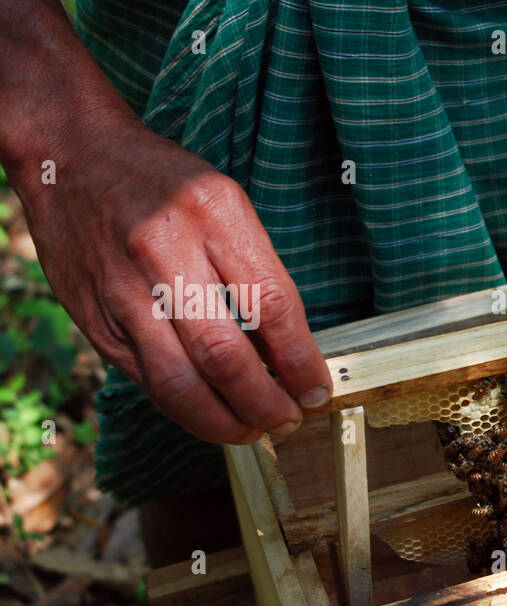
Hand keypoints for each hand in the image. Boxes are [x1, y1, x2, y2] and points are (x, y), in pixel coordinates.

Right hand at [19, 116, 331, 443]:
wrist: (70, 155)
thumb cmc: (162, 183)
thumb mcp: (225, 205)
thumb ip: (256, 273)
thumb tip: (292, 352)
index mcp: (212, 214)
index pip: (271, 305)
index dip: (300, 361)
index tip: (317, 389)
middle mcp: (164, 251)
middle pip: (225, 355)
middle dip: (265, 404)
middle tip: (288, 420)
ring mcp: (122, 289)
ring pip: (179, 383)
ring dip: (224, 422)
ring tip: (253, 430)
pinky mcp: (94, 318)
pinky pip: (145, 380)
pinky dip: (185, 407)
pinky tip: (211, 412)